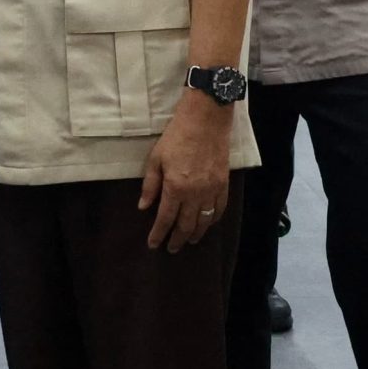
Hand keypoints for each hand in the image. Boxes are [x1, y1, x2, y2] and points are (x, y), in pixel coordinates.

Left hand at [139, 92, 232, 251]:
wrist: (206, 119)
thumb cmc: (176, 136)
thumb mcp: (156, 158)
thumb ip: (150, 185)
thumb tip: (143, 207)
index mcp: (175, 187)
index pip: (165, 219)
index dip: (158, 234)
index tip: (153, 244)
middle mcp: (194, 194)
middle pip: (186, 225)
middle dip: (177, 240)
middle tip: (171, 249)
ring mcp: (212, 191)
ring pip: (204, 221)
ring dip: (196, 234)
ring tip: (189, 241)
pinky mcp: (224, 184)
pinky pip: (220, 209)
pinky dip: (213, 220)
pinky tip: (207, 224)